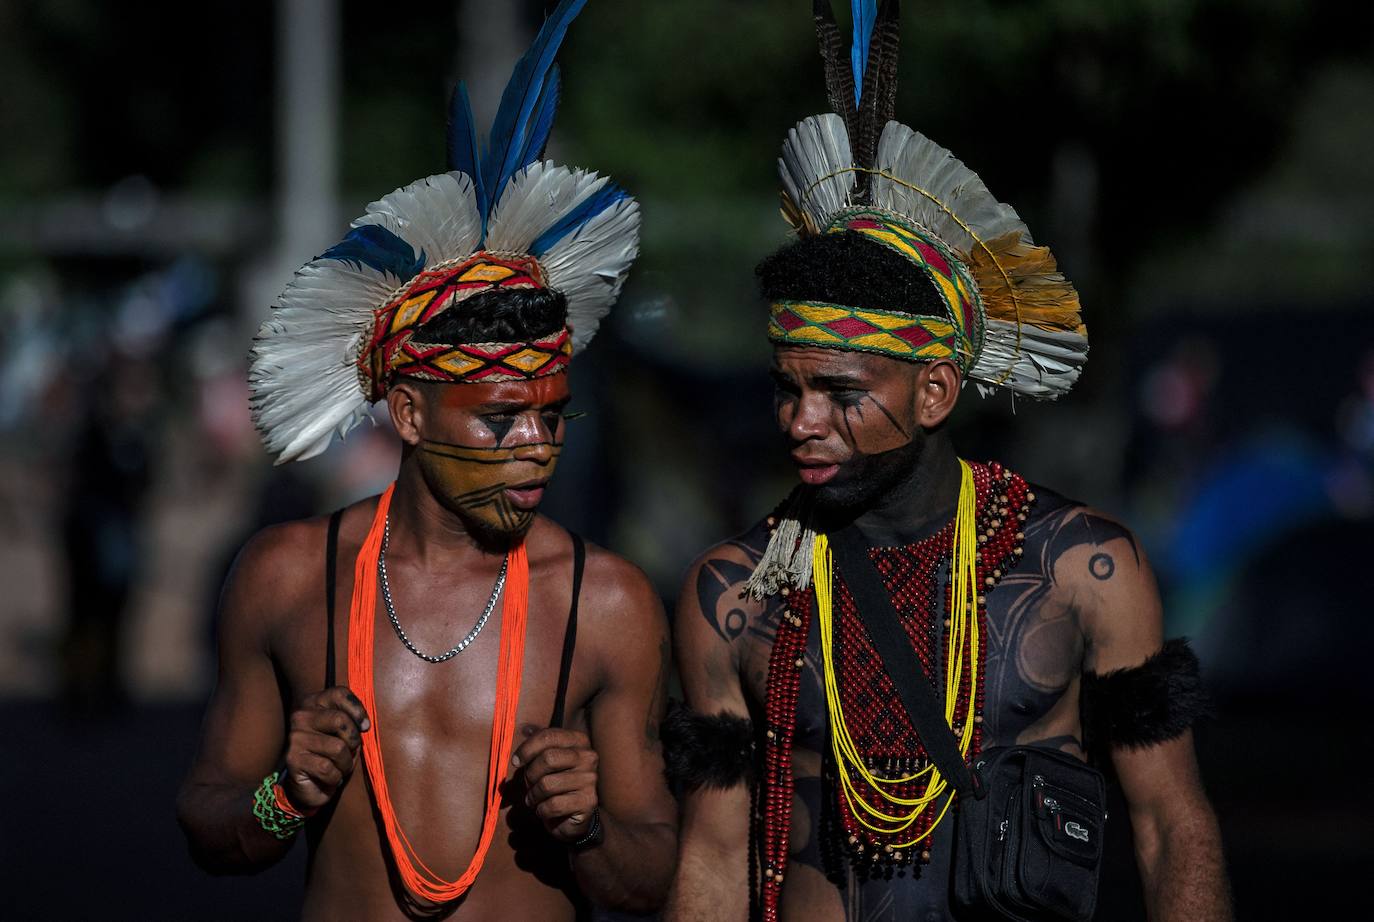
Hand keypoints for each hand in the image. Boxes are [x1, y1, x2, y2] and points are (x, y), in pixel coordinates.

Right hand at [282, 686, 369, 814]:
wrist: (312, 785)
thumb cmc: (334, 754)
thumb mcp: (346, 732)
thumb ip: (353, 720)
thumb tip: (364, 725)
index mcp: (314, 703)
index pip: (340, 694)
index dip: (358, 710)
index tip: (364, 727)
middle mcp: (301, 717)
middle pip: (340, 720)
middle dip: (353, 740)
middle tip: (349, 751)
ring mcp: (295, 738)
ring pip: (338, 748)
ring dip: (346, 763)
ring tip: (339, 766)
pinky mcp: (293, 760)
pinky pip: (328, 769)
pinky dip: (336, 777)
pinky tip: (329, 777)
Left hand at [512, 727, 599, 842]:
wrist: (572, 818)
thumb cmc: (554, 785)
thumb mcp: (544, 762)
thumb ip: (537, 746)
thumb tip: (524, 728)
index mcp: (579, 741)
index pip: (548, 736)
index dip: (526, 749)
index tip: (516, 762)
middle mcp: (589, 757)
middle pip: (548, 758)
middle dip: (530, 775)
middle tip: (529, 785)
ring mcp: (591, 779)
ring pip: (547, 784)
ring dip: (533, 796)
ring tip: (535, 799)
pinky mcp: (588, 801)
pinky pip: (553, 805)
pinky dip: (541, 810)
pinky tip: (544, 810)